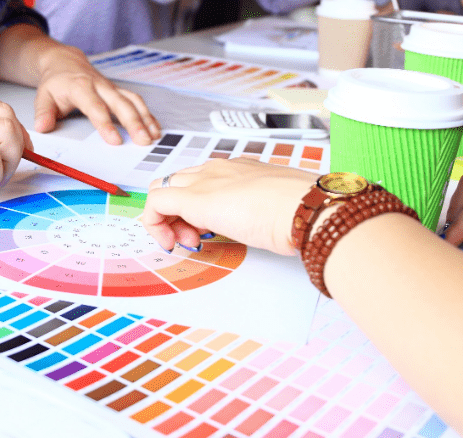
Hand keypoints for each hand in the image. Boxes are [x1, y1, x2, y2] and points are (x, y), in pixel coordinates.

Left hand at [33, 43, 160, 145]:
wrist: (65, 62)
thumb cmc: (56, 82)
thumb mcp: (43, 95)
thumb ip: (43, 112)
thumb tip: (43, 127)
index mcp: (80, 87)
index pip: (95, 107)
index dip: (106, 124)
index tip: (115, 141)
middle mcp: (99, 86)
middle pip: (121, 104)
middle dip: (134, 123)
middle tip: (143, 141)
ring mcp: (111, 88)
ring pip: (132, 101)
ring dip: (145, 118)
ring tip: (153, 137)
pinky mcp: (119, 91)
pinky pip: (136, 101)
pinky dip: (147, 114)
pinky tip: (155, 128)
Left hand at [141, 158, 317, 252]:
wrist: (308, 208)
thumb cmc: (303, 210)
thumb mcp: (277, 208)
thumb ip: (263, 211)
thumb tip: (265, 226)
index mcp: (240, 169)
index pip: (203, 180)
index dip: (198, 207)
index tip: (210, 230)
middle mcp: (218, 168)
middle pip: (178, 182)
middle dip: (179, 213)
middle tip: (195, 237)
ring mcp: (205, 180)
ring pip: (163, 188)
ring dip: (168, 219)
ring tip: (189, 241)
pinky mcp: (194, 198)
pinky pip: (155, 203)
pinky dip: (154, 224)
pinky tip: (171, 242)